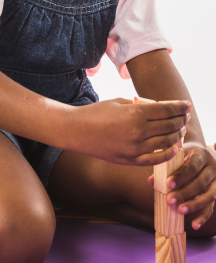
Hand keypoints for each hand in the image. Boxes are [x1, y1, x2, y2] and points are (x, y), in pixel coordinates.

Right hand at [71, 97, 190, 164]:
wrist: (77, 131)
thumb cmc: (96, 112)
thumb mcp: (119, 101)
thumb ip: (140, 105)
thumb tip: (158, 108)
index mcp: (136, 113)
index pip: (167, 110)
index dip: (180, 107)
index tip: (186, 105)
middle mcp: (138, 131)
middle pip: (170, 125)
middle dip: (181, 120)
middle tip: (184, 116)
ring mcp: (135, 148)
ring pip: (167, 142)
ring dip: (177, 135)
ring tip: (180, 130)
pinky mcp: (130, 160)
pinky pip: (156, 159)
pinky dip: (168, 153)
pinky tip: (173, 148)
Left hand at [148, 142, 215, 229]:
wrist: (204, 154)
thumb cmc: (187, 155)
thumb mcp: (178, 156)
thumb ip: (165, 167)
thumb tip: (150, 181)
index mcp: (202, 155)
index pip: (192, 166)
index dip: (180, 176)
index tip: (168, 184)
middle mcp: (212, 168)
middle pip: (200, 182)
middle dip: (184, 193)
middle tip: (169, 200)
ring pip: (209, 196)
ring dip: (194, 205)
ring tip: (180, 211)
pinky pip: (211, 207)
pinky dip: (203, 217)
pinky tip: (194, 225)